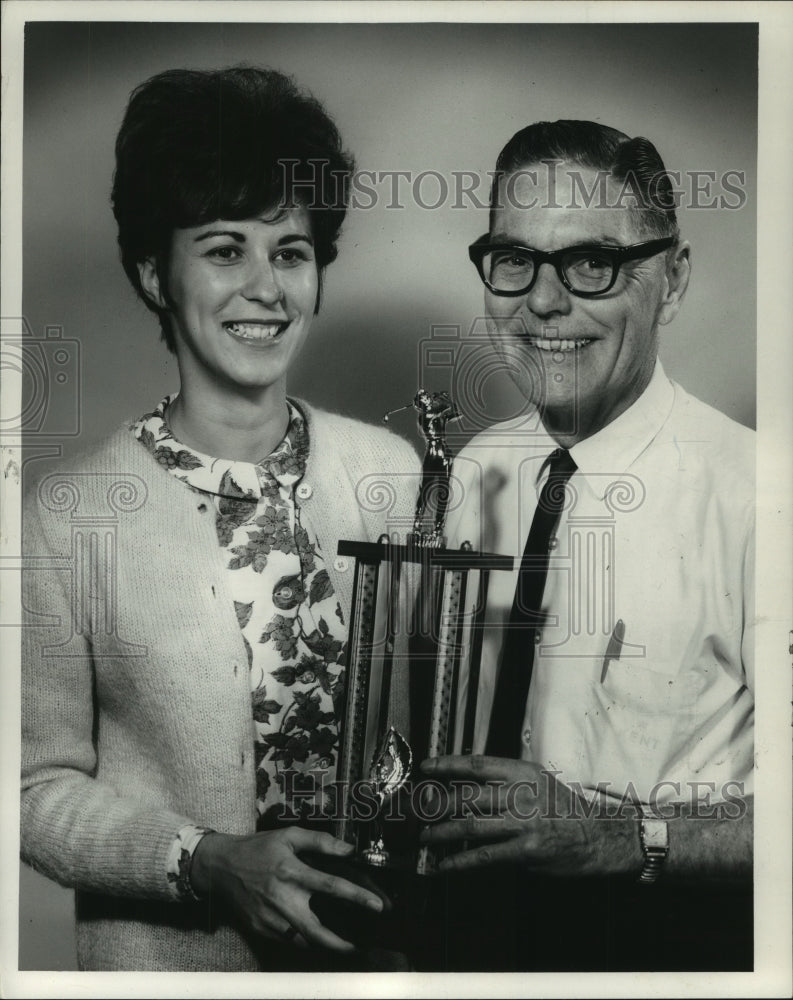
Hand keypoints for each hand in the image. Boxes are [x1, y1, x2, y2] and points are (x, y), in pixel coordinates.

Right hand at [190, 827, 384, 950]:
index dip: (357, 897)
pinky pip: (287, 941)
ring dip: (324, 946)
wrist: (220, 866)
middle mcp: (282, 899)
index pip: (331, 886)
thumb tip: (348, 850)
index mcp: (291, 872)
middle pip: (317, 930)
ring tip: (344, 945)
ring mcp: (269, 918)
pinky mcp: (260, 929)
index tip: (377, 906)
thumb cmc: (258, 848)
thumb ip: (320, 841)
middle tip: (360, 946)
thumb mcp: (289, 835)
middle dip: (341, 943)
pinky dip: (304, 943)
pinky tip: (316, 938)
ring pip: (303, 941)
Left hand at [419, 755, 639, 876]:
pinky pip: (484, 856)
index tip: (426, 768)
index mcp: (523, 772)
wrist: (598, 836)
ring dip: (442, 832)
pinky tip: (445, 865)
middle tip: (418, 810)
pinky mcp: (526, 850)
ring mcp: (523, 823)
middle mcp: (521, 794)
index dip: (447, 764)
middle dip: (437, 804)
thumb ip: (508, 783)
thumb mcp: (539, 783)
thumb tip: (467, 787)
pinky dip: (460, 861)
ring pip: (470, 825)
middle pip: (467, 795)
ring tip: (425, 837)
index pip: (477, 764)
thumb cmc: (565, 810)